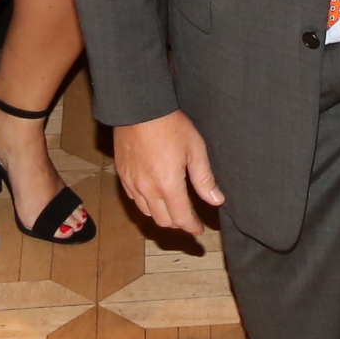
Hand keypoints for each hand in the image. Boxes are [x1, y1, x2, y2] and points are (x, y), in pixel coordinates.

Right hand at [112, 111, 225, 235]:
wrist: (139, 108)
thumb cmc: (170, 125)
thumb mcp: (195, 150)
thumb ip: (204, 179)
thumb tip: (216, 200)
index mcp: (168, 185)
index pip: (181, 218)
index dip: (192, 227)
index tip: (199, 230)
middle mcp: (147, 189)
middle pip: (163, 220)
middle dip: (178, 224)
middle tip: (188, 219)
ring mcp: (132, 183)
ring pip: (147, 213)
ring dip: (161, 216)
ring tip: (172, 209)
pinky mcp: (122, 175)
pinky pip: (134, 199)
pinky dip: (146, 204)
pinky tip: (154, 196)